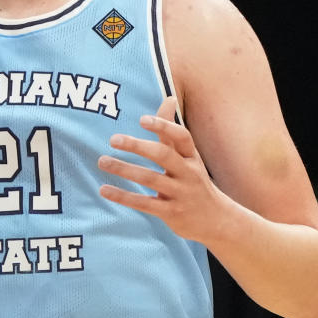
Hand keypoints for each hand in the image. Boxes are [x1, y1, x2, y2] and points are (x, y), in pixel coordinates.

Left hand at [98, 96, 230, 243]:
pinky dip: (123, 196)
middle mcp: (188, 173)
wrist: (216, 220)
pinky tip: (104, 189)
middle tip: (113, 139)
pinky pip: (144, 203)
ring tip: (102, 161)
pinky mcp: (170, 213)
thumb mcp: (188, 156)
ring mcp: (180, 194)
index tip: (142, 120)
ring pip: (150, 179)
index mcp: (192, 157)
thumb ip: (172, 131)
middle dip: (138, 146)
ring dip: (124, 169)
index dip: (164, 126)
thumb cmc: (194, 181)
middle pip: (163, 155)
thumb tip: (169, 98)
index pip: (182, 137)